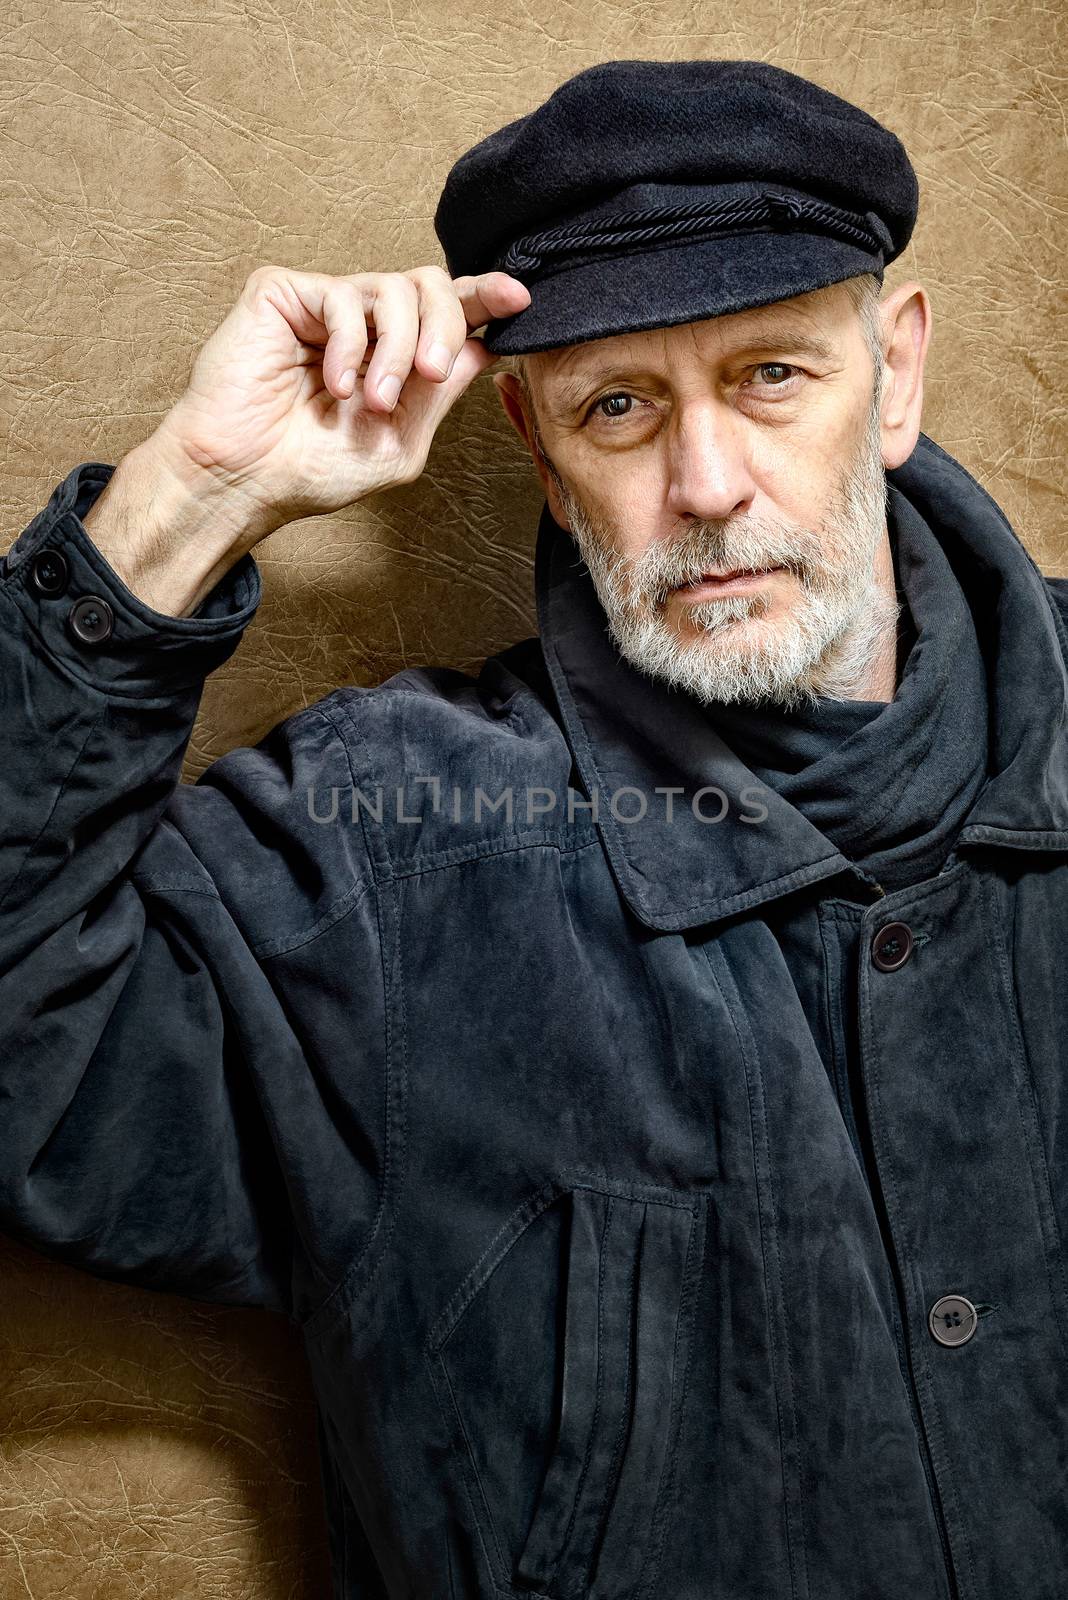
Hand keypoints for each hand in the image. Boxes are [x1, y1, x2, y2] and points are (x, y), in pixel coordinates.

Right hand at [150, 264, 531, 533]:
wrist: (245, 479)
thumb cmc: (312, 470)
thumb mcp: (400, 441)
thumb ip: (441, 394)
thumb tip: (485, 344)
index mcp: (394, 354)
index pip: (448, 312)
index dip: (485, 297)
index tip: (519, 298)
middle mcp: (364, 322)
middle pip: (432, 284)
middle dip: (445, 328)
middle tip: (431, 376)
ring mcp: (324, 303)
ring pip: (396, 288)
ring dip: (397, 351)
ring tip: (371, 401)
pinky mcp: (284, 292)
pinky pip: (345, 297)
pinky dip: (351, 347)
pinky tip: (336, 386)